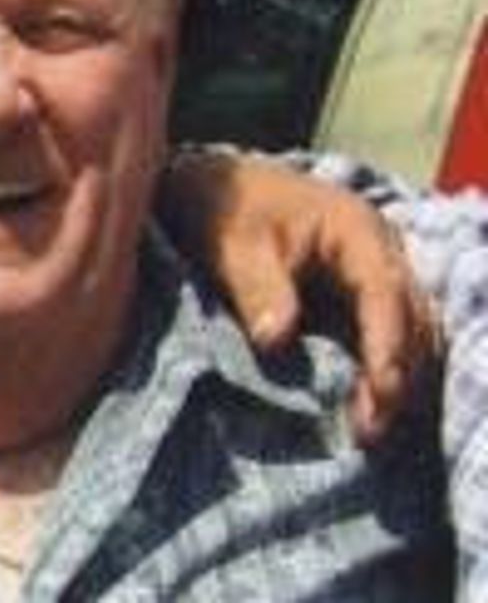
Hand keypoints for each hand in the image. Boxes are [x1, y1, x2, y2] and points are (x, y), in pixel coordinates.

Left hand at [157, 148, 440, 444]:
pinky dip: (375, 372)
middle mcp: (377, 251)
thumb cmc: (223, 209)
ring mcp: (370, 274)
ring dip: (392, 380)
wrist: (208, 188)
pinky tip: (358, 409)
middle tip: (370, 430)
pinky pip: (380, 337)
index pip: (385, 292)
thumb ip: (259, 289)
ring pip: (406, 333)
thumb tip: (276, 341)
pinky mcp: (353, 296)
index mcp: (355, 229)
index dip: (387, 344)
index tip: (380, 392)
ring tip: (366, 432)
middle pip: (411, 319)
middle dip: (398, 375)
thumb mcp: (233, 245)